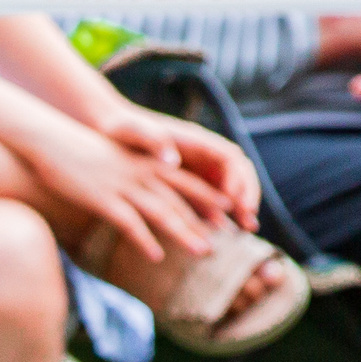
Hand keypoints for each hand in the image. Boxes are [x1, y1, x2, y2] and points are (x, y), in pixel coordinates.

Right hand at [18, 115, 229, 263]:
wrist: (50, 141)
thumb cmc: (80, 154)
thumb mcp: (114, 162)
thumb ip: (133, 176)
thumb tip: (145, 194)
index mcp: (145, 164)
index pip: (186, 182)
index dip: (208, 199)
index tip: (227, 216)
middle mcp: (140, 174)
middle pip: (181, 199)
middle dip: (205, 220)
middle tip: (228, 239)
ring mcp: (123, 186)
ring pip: (162, 212)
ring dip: (186, 233)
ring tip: (204, 252)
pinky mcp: (102, 198)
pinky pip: (129, 223)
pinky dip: (144, 240)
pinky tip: (156, 256)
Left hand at [132, 112, 259, 232]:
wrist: (111, 129)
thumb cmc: (123, 128)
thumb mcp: (135, 131)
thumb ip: (154, 141)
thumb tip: (173, 160)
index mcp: (195, 140)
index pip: (229, 157)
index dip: (236, 178)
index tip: (233, 200)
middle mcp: (203, 153)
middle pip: (238, 172)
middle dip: (247, 194)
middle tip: (249, 219)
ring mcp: (197, 168)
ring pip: (228, 187)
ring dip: (240, 207)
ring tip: (247, 230)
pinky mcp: (188, 182)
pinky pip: (210, 199)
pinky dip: (220, 214)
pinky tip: (223, 232)